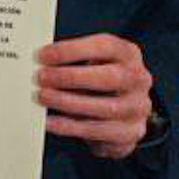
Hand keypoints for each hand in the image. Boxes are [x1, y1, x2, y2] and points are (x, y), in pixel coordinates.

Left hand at [36, 33, 155, 158]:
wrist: (122, 116)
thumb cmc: (100, 83)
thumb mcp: (92, 64)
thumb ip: (72, 61)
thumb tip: (39, 63)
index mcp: (129, 54)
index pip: (105, 46)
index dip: (73, 50)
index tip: (44, 55)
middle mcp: (139, 79)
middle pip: (109, 77)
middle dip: (71, 77)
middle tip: (42, 77)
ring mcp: (138, 107)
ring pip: (105, 107)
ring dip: (68, 103)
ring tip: (43, 98)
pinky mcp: (131, 132)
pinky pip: (99, 131)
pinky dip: (70, 126)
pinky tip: (50, 121)